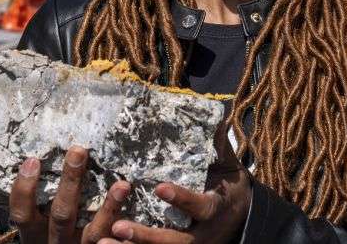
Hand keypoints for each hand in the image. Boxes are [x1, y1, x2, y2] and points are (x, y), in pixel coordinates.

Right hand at [10, 145, 131, 243]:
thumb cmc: (50, 239)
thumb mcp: (39, 227)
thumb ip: (41, 202)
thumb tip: (37, 159)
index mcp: (35, 234)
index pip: (23, 213)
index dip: (25, 189)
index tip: (32, 160)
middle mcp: (56, 243)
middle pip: (62, 214)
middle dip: (70, 182)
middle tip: (78, 151)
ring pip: (94, 232)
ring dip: (108, 208)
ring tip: (122, 185)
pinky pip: (115, 242)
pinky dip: (126, 227)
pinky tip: (134, 208)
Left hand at [99, 122, 251, 243]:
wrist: (242, 217)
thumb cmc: (229, 185)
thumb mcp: (229, 166)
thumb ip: (218, 146)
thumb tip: (215, 115)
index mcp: (215, 209)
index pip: (200, 207)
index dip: (181, 199)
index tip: (159, 188)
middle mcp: (201, 235)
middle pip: (174, 241)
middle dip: (146, 236)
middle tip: (118, 226)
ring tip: (104, 242)